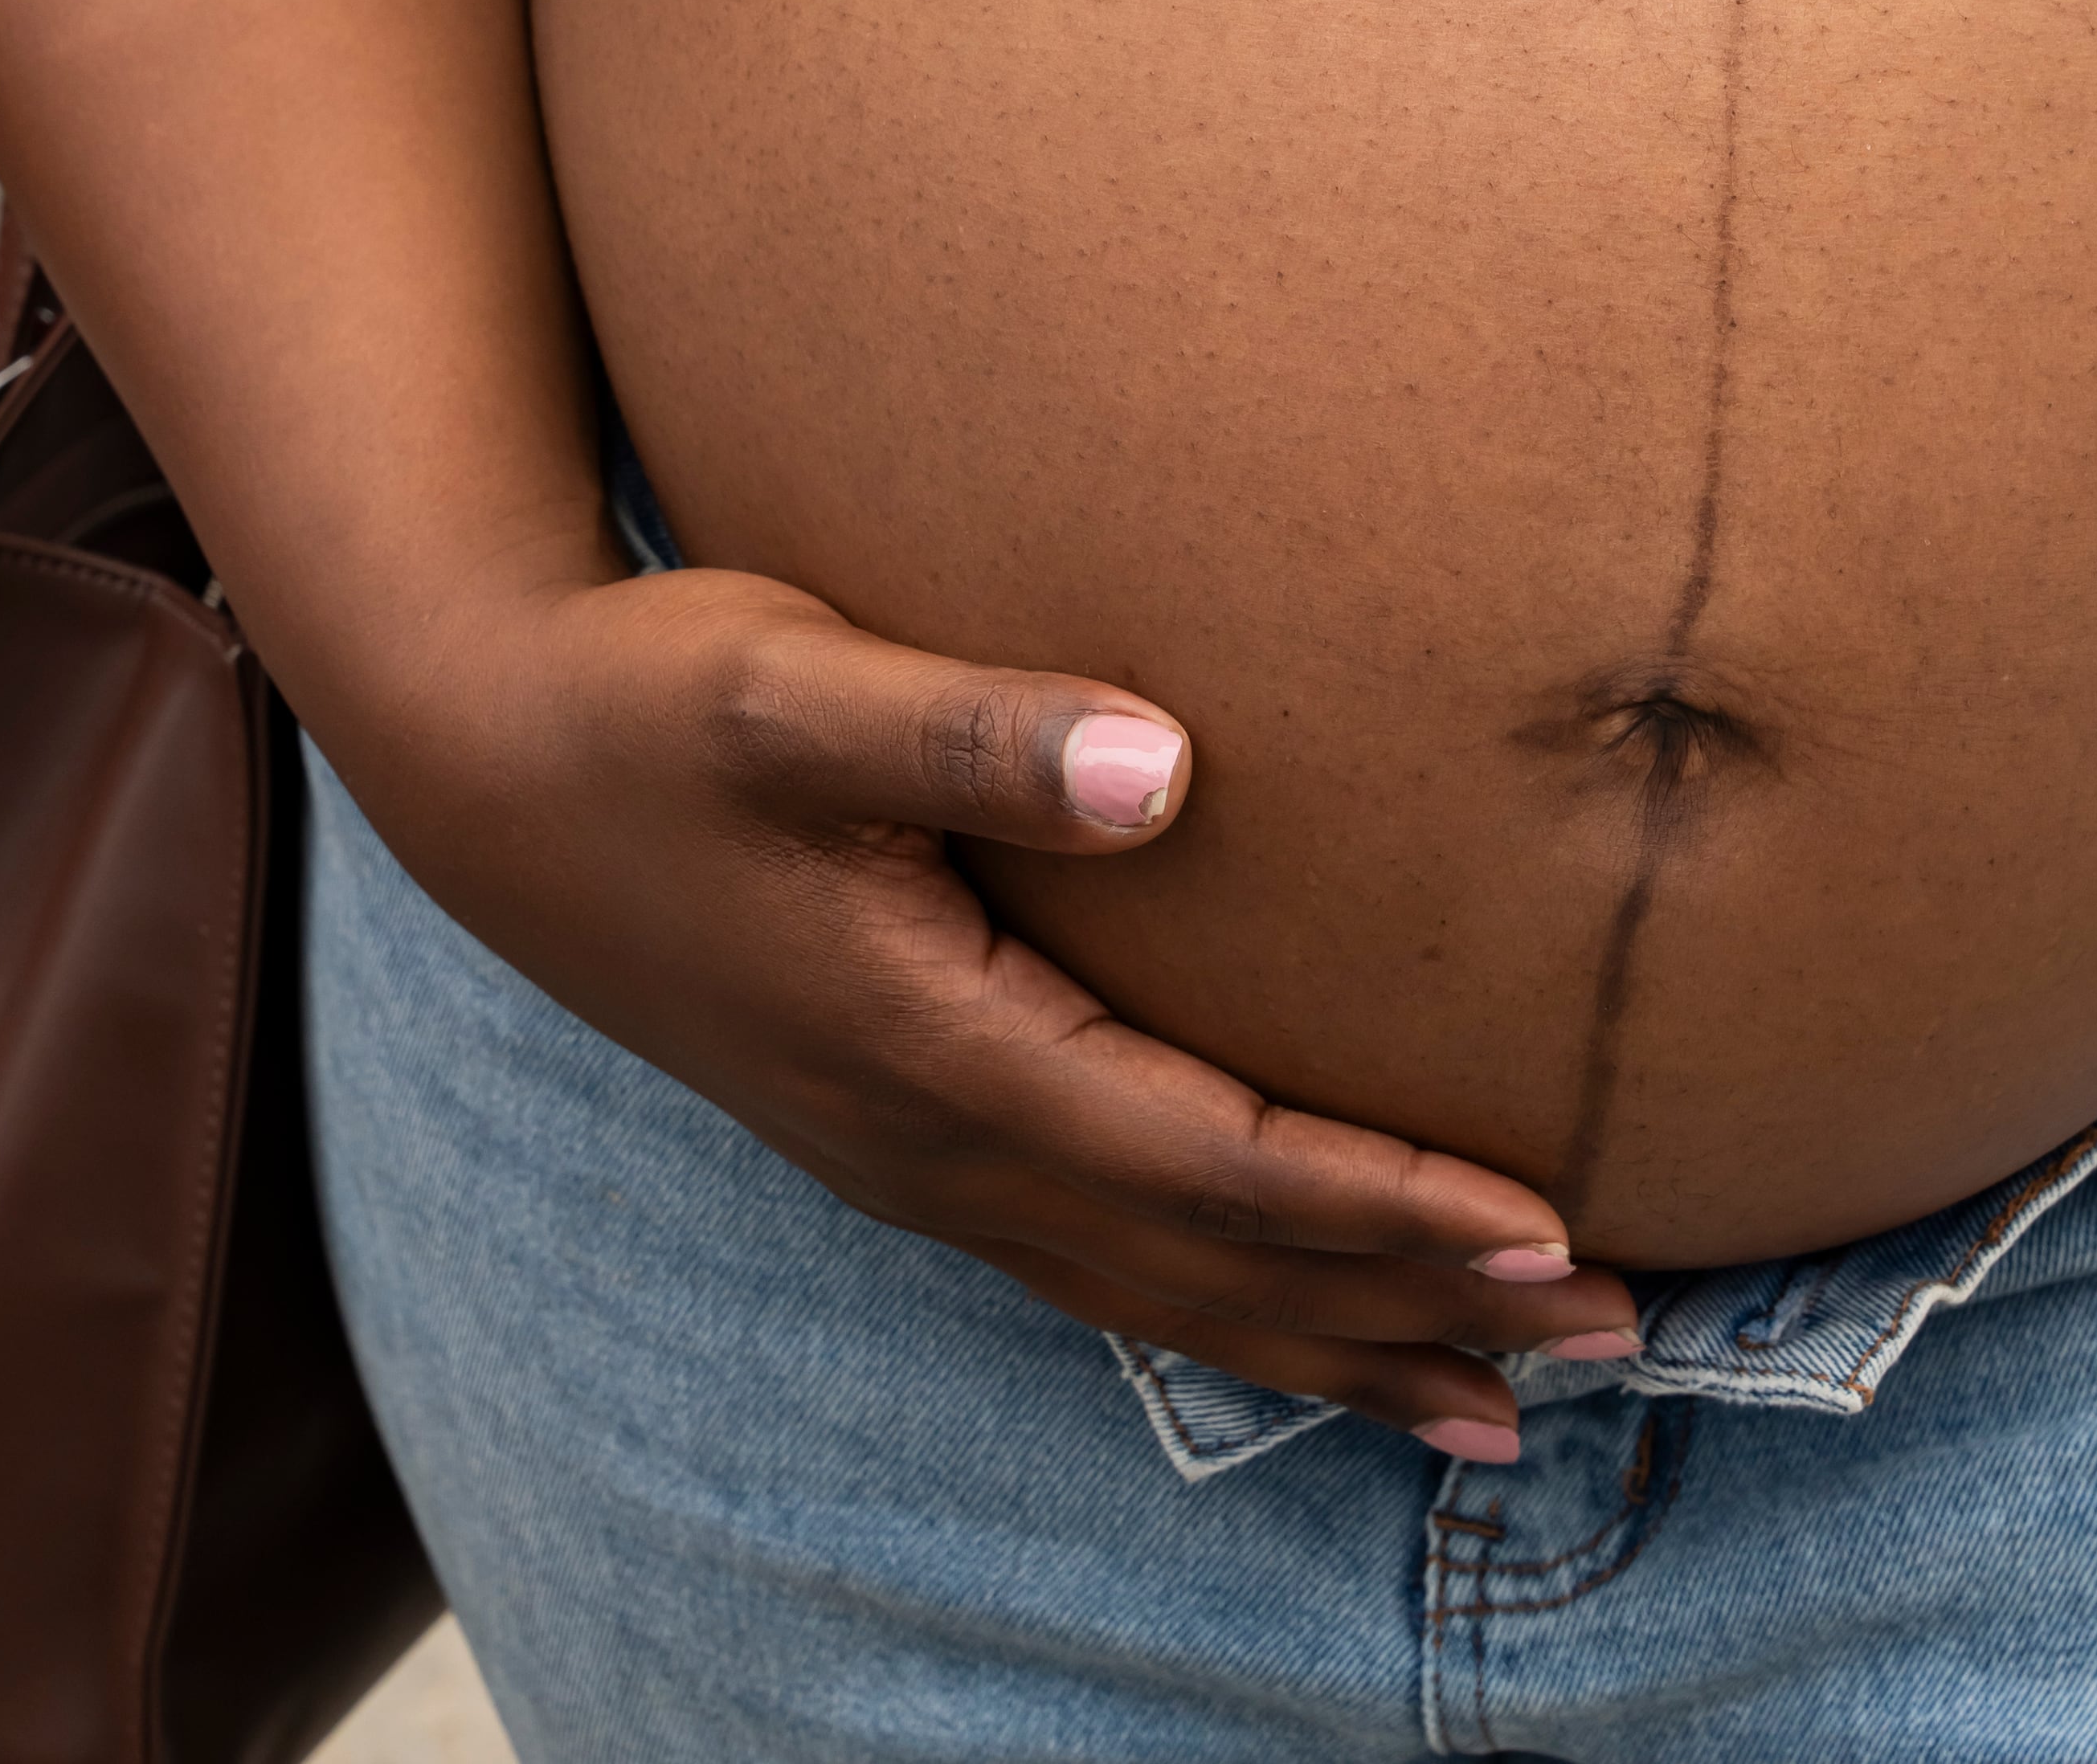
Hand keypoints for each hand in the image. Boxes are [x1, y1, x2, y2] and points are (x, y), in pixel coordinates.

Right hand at [342, 559, 1638, 1454]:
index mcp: (937, 1049)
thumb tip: (1162, 764)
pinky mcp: (900, 1126)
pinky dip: (1222, 1309)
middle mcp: (936, 1140)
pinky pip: (1098, 1260)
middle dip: (1413, 1309)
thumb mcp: (796, 690)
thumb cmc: (652, 705)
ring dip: (1335, 1345)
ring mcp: (913, 1153)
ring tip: (1499, 1407)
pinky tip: (1286, 1319)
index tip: (1545, 1226)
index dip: (1382, 1202)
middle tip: (1609, 1341)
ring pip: (1162, 1290)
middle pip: (1216, 1263)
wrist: (487, 755)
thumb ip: (975, 734)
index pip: (1213, 1157)